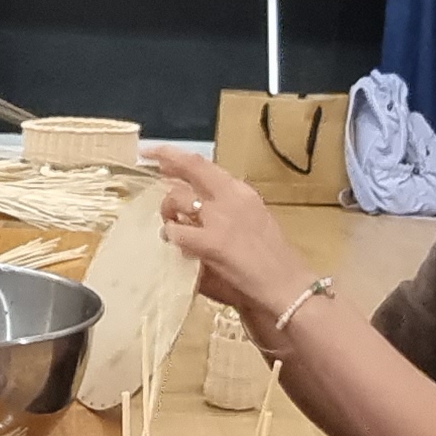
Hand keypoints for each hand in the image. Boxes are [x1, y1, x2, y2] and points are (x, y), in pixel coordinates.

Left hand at [145, 146, 317, 316]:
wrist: (287, 284)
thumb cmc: (273, 260)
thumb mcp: (255, 221)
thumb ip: (228, 209)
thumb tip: (198, 206)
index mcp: (242, 192)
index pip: (205, 165)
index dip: (178, 156)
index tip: (159, 151)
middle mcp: (231, 197)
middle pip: (191, 168)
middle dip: (166, 159)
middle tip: (148, 158)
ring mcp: (220, 218)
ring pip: (178, 199)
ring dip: (167, 210)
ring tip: (169, 224)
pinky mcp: (211, 242)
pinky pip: (177, 232)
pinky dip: (172, 236)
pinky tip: (175, 244)